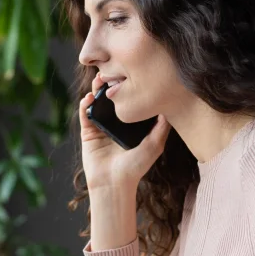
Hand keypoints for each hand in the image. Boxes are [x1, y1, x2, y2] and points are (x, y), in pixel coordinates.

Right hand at [78, 73, 170, 191]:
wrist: (115, 183)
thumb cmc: (135, 167)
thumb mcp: (155, 144)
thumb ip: (162, 127)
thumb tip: (169, 107)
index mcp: (130, 124)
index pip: (128, 101)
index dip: (128, 87)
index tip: (131, 74)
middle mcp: (115, 123)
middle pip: (111, 98)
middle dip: (111, 84)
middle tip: (112, 72)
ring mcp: (101, 127)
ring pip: (97, 103)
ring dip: (96, 90)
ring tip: (99, 80)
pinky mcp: (88, 132)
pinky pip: (85, 114)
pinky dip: (85, 104)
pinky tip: (89, 98)